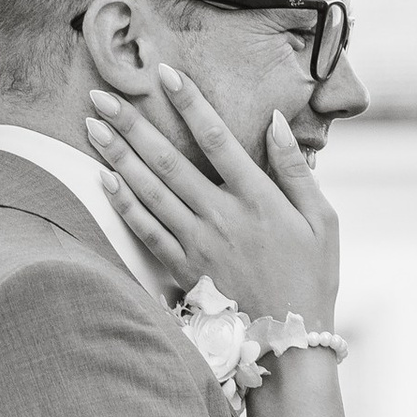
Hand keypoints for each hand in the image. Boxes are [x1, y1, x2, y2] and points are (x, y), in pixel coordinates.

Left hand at [86, 71, 341, 326]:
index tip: (165, 74)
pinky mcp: (184, 270)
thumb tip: (277, 122)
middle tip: (102, 95)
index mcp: (259, 199)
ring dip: (118, 156)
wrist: (291, 342)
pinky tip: (104, 179)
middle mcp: (222, 218)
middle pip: (169, 162)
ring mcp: (198, 245)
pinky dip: (124, 204)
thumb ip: (296, 170)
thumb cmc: (312, 276)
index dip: (190, 103)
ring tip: (93, 126)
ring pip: (150, 192)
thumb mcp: (323, 220)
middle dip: (133, 125)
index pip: (218, 139)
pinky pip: (147, 232)